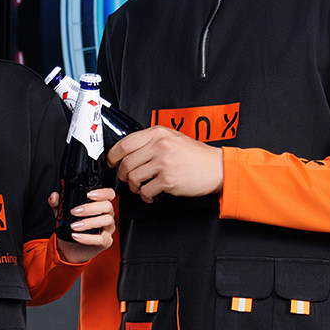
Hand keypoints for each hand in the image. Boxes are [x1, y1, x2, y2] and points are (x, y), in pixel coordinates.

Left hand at [48, 187, 115, 262]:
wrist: (68, 249)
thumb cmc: (69, 229)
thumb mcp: (61, 215)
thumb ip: (57, 204)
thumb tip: (54, 196)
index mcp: (100, 205)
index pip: (109, 194)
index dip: (102, 192)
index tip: (89, 194)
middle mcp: (107, 215)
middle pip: (107, 206)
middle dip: (90, 208)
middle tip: (75, 211)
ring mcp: (108, 229)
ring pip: (106, 220)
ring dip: (89, 222)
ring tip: (74, 226)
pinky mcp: (105, 242)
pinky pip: (100, 239)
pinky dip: (87, 238)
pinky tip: (76, 236)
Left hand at [107, 127, 223, 201]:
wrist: (218, 168)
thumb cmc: (197, 155)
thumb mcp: (174, 137)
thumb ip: (152, 140)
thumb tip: (129, 149)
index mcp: (158, 133)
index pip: (124, 143)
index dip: (112, 155)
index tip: (111, 162)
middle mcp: (160, 146)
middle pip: (126, 163)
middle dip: (123, 175)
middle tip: (127, 179)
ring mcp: (164, 163)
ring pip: (134, 178)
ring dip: (134, 186)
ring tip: (141, 187)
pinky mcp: (168, 180)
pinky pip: (146, 191)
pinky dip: (145, 196)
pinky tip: (151, 194)